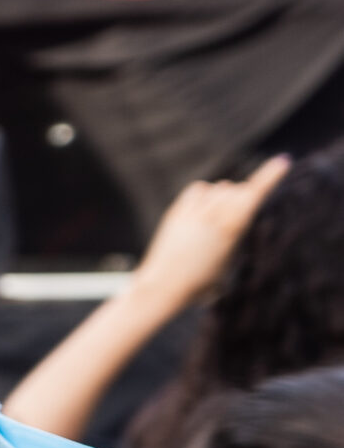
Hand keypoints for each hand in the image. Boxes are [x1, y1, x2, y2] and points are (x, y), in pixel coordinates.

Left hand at [133, 155, 287, 310]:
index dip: (270, 176)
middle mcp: (214, 215)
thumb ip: (237, 231)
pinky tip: (203, 208)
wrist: (165, 286)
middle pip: (238, 189)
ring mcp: (194, 211)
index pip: (255, 194)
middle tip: (234, 219)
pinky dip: (204, 194)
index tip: (283, 161)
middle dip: (242, 196)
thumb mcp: (229, 258)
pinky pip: (199, 189)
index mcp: (232, 227)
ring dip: (223, 196)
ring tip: (215, 219)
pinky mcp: (178, 211)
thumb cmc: (201, 281)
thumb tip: (240, 213)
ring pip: (220, 187)